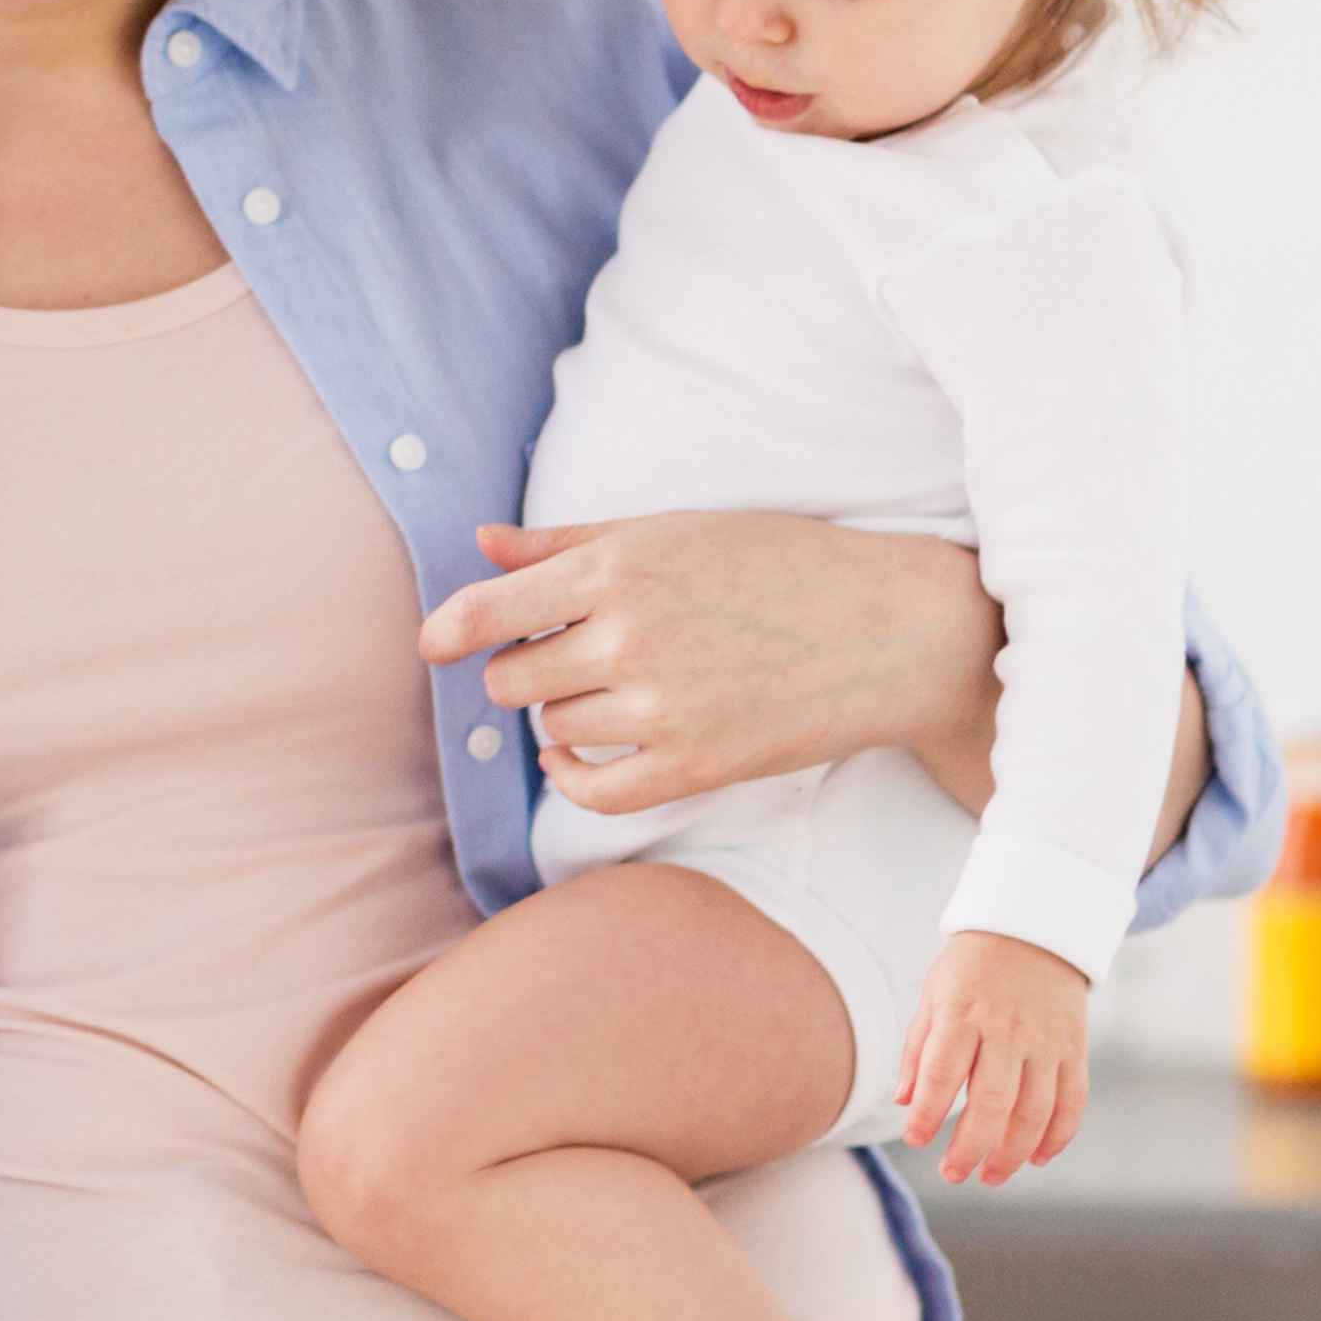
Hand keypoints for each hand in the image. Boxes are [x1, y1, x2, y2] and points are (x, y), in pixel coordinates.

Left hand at [415, 516, 1000, 818]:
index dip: (449, 630)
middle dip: (523, 668)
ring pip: (553, 728)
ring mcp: (661, 708)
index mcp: (619, 567)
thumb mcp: (673, 529)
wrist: (887, 631)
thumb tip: (481, 543)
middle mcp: (629, 637)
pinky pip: (592, 791)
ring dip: (563, 712)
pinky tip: (575, 756)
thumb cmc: (781, 564)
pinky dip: (570, 777)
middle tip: (564, 652)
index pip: (490, 610)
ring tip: (614, 685)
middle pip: (512, 679)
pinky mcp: (693, 766)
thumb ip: (567, 542)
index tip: (433, 644)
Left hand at [900, 931, 1092, 1188]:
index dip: (928, 1113)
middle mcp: (1007, 1029)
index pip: (942, 1072)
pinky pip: (1072, 1099)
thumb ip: (918, 1048)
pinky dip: (1059, 1135)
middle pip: (992, 1101)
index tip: (916, 1140)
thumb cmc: (971, 967)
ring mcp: (1045, 1040)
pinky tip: (1038, 1158)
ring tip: (992, 1175)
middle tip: (954, 1174)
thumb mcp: (933, 994)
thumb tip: (903, 1101)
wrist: (1034, 929)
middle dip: (972, 1147)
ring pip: (1035, 1109)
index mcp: (963, 1013)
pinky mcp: (1074, 1047)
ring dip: (1014, 1152)